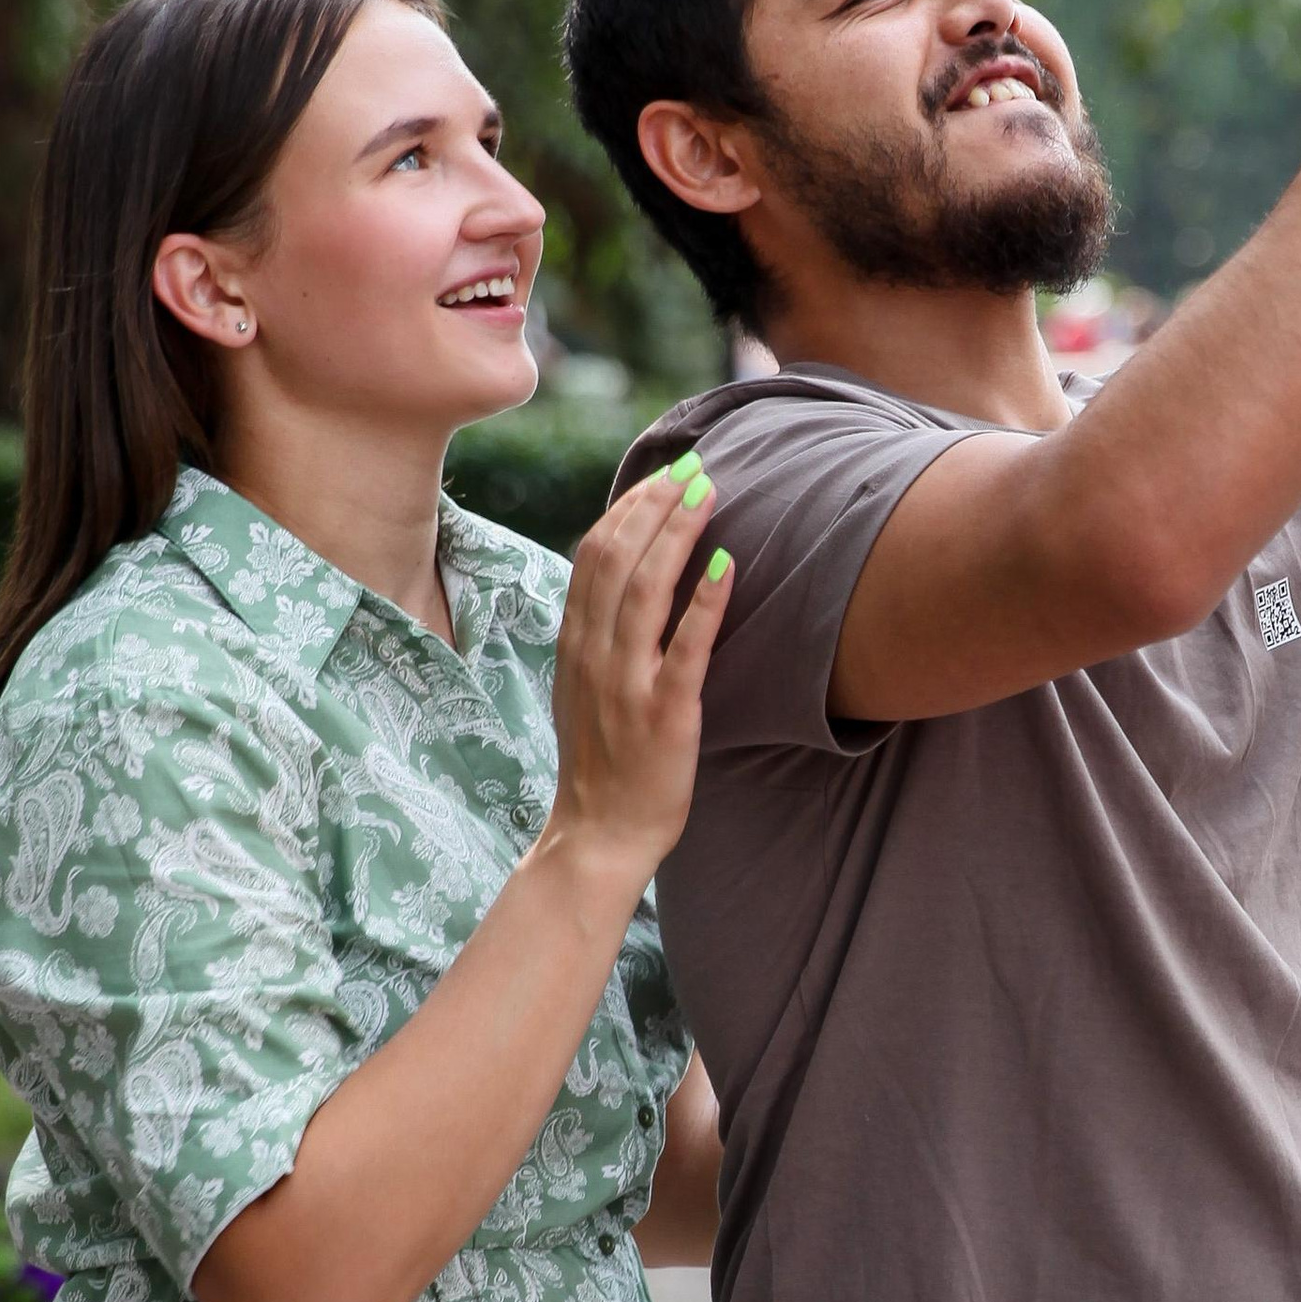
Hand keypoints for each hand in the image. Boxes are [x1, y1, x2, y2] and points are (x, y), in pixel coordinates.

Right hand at [542, 464, 731, 891]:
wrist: (599, 833)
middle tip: (694, 468)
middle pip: (616, 558)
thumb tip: (626, 579)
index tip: (665, 475)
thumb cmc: (603, 761)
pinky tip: (726, 562)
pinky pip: (685, 648)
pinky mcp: (663, 714)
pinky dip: (705, 602)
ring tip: (708, 494)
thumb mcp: (585, 685)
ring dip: (677, 534)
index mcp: (574, 643)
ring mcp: (625, 684)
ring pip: (645, 590)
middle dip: (655, 505)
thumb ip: (600, 634)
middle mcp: (593, 655)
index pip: (595, 554)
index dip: (631, 508)